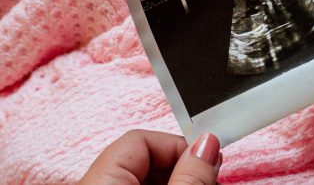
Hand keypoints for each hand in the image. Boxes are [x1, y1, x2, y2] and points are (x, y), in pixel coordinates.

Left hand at [78, 130, 221, 184]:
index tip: (207, 158)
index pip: (140, 139)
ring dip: (178, 180)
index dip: (178, 144)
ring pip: (145, 179)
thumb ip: (189, 177)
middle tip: (207, 179)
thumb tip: (208, 144)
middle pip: (144, 159)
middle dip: (182, 165)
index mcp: (100, 181)